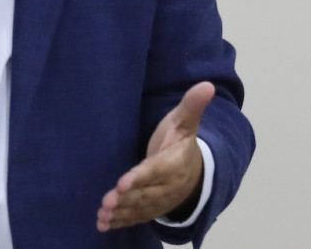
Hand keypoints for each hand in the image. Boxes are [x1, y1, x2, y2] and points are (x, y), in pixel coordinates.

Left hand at [97, 81, 214, 231]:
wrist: (197, 170)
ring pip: (140, 208)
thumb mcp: (186, 121)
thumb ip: (192, 105)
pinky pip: (138, 217)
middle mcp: (169, 185)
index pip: (156, 171)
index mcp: (174, 163)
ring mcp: (161, 200)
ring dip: (121, 213)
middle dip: (125, 199)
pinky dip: (122, 222)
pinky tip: (104, 224)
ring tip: (103, 216)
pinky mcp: (153, 208)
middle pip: (145, 194)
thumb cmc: (181, 140)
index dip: (140, 177)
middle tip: (106, 203)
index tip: (123, 183)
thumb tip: (207, 85)